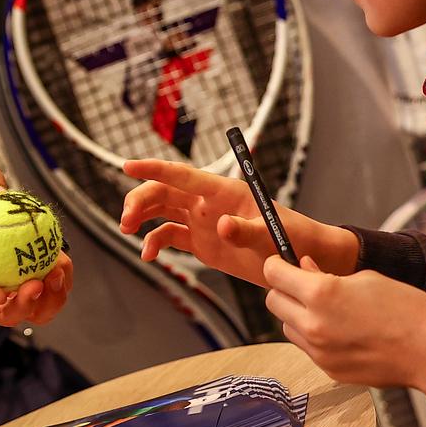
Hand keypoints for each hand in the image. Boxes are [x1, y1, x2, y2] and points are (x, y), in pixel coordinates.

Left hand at [0, 168, 72, 326]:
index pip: (41, 269)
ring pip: (9, 312)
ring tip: (33, 285)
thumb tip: (7, 190)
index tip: (63, 261)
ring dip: (28, 304)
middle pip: (35, 300)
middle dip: (54, 296)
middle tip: (54, 278)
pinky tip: (1, 291)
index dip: (60, 270)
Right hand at [120, 157, 357, 287]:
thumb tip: (222, 226)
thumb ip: (247, 230)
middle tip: (125, 221)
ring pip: (162, 210)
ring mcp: (202, 221)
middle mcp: (207, 202)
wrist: (300, 260)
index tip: (127, 166)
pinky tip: (149, 256)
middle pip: (164, 191)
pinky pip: (169, 236)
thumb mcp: (272, 234)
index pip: (182, 175)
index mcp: (222, 191)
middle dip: (140, 200)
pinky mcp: (200, 242)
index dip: (154, 168)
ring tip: (127, 232)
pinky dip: (154, 243)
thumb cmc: (292, 238)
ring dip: (141, 217)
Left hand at [262, 256, 425, 392]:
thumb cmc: (407, 311)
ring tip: (325, 310)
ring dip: (296, 315)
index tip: (281, 264)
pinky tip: (339, 331)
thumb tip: (304, 269)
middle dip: (284, 290)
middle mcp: (313, 326)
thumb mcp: (364, 278)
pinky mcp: (329, 370)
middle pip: (273, 302)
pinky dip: (314, 337)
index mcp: (321, 296)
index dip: (276, 265)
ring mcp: (319, 352)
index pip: (274, 275)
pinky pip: (307, 348)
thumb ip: (326, 275)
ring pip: (287, 327)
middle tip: (303, 284)